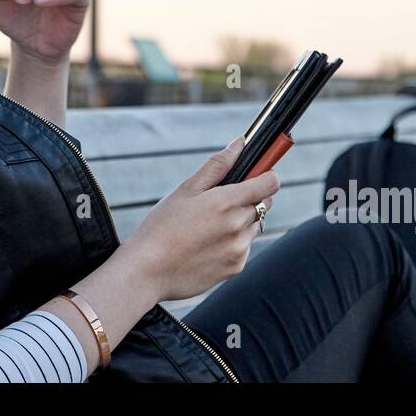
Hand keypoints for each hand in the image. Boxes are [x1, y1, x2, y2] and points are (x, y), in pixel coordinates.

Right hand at [125, 136, 279, 302]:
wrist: (146, 272)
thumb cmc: (161, 227)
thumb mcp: (185, 190)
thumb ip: (217, 165)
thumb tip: (240, 143)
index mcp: (225, 202)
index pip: (269, 183)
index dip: (265, 173)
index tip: (256, 172)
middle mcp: (237, 226)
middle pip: (264, 203)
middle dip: (249, 197)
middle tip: (219, 200)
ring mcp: (239, 249)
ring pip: (254, 225)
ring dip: (241, 220)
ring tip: (207, 226)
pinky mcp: (235, 267)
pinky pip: (244, 246)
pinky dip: (233, 241)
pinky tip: (207, 243)